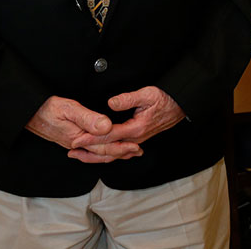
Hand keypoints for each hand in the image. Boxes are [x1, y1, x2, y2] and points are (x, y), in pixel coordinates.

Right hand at [26, 96, 141, 162]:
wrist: (28, 113)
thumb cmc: (47, 109)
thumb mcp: (68, 109)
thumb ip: (88, 118)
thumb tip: (107, 126)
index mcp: (79, 138)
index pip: (104, 145)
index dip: (121, 146)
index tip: (135, 145)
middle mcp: (77, 144)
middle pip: (102, 152)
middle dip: (121, 152)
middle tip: (137, 151)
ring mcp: (73, 144)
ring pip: (96, 153)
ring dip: (113, 153)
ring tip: (128, 152)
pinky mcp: (71, 141)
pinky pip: (90, 151)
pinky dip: (101, 152)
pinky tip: (106, 150)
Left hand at [69, 86, 184, 160]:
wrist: (179, 106)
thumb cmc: (165, 99)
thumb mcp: (147, 94)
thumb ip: (128, 99)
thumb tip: (111, 103)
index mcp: (136, 128)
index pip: (108, 136)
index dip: (91, 138)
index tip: (76, 140)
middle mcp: (135, 139)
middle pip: (108, 150)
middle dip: (88, 151)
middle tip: (71, 151)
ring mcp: (136, 142)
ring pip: (113, 155)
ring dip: (95, 156)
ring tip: (79, 156)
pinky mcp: (137, 141)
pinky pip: (118, 153)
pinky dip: (105, 155)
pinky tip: (98, 155)